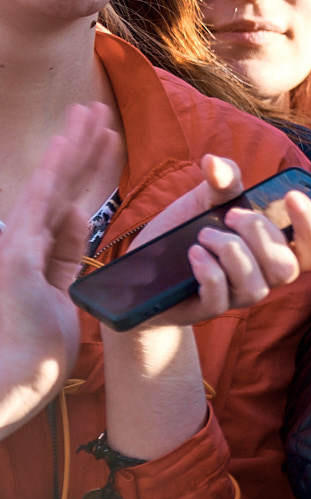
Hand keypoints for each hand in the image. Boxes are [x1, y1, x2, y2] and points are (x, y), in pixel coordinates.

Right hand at [0, 104, 120, 426]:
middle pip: (60, 187)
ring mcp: (16, 249)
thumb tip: (73, 218)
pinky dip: (56, 171)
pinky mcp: (15, 258)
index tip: (109, 142)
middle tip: (98, 111)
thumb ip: (61, 259)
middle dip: (82, 149)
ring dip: (73, 146)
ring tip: (93, 112)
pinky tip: (70, 143)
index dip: (89, 172)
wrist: (13, 387)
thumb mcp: (59, 298)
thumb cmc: (35, 353)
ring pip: (50, 186)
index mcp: (37, 257)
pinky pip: (40, 205)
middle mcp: (23, 245)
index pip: (68, 205)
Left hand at [116, 155, 310, 330]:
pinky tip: (193, 253)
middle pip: (287, 266)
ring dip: (231, 250)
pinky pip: (220, 295)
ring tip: (203, 234)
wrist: (145, 268)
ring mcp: (237, 296)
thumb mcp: (207, 200)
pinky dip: (209, 269)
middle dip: (260, 232)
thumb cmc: (186, 232)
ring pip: (257, 284)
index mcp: (275, 250)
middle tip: (230, 214)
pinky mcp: (208, 308)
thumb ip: (222, 181)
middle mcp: (263, 277)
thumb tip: (214, 162)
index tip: (292, 196)